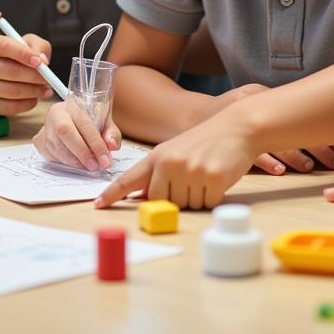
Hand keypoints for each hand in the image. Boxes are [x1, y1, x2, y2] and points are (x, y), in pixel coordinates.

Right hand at [0, 29, 53, 114]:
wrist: (0, 71)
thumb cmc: (16, 54)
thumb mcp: (28, 42)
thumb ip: (37, 46)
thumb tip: (42, 61)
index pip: (5, 46)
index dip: (25, 55)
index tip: (41, 63)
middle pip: (10, 71)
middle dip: (34, 77)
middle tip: (48, 79)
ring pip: (11, 91)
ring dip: (33, 92)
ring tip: (45, 89)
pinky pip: (8, 107)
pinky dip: (26, 104)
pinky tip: (34, 98)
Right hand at [32, 99, 121, 171]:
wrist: (74, 120)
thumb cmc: (91, 122)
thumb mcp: (105, 123)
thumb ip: (111, 134)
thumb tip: (112, 145)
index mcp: (73, 104)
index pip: (83, 123)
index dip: (95, 143)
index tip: (105, 160)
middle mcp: (55, 113)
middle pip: (64, 132)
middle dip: (81, 152)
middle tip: (95, 166)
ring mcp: (45, 127)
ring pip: (56, 146)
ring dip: (73, 161)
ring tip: (88, 166)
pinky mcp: (39, 141)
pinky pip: (50, 155)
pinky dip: (64, 162)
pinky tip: (75, 163)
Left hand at [95, 115, 257, 209]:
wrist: (236, 128)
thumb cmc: (205, 142)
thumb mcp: (175, 151)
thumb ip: (159, 173)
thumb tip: (144, 198)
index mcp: (157, 156)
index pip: (130, 178)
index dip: (113, 193)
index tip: (98, 204)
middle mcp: (170, 163)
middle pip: (162, 201)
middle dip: (176, 198)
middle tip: (190, 179)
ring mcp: (190, 171)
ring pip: (187, 206)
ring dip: (197, 197)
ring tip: (205, 173)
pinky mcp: (212, 179)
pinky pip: (207, 204)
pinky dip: (213, 197)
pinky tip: (217, 177)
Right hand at [205, 83, 333, 174]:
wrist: (185, 116)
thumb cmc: (223, 115)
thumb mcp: (248, 103)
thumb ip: (272, 110)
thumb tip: (314, 125)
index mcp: (259, 93)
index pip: (301, 112)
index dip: (324, 132)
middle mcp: (253, 105)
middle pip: (294, 127)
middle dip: (319, 147)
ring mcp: (239, 123)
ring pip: (276, 141)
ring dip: (297, 157)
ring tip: (313, 169)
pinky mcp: (226, 142)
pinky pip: (251, 153)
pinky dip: (267, 162)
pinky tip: (280, 172)